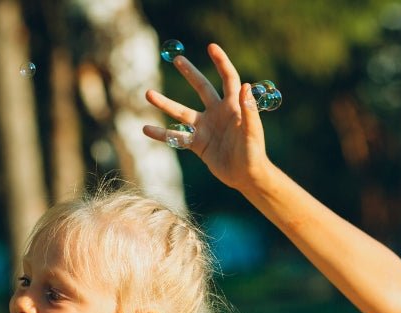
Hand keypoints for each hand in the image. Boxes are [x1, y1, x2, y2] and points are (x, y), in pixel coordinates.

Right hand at [143, 43, 272, 190]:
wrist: (246, 176)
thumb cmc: (254, 152)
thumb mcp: (252, 131)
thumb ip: (249, 109)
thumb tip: (246, 85)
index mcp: (233, 106)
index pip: (228, 78)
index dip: (221, 62)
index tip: (211, 47)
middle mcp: (217, 113)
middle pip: (201, 87)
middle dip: (189, 73)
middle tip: (177, 59)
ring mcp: (205, 127)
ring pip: (181, 112)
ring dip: (165, 103)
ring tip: (148, 94)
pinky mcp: (198, 144)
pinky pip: (176, 137)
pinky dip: (162, 134)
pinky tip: (146, 129)